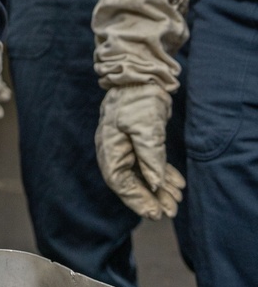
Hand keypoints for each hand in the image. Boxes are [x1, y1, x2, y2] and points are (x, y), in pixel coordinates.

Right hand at [96, 82, 184, 220]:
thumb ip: (150, 157)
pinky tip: (176, 183)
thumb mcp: (146, 128)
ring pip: (141, 174)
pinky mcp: (137, 141)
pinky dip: (161, 174)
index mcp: (109, 149)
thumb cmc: (138, 99)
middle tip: (171, 211)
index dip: (138, 200)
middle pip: (131, 182)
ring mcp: (125, 146)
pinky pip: (147, 163)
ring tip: (177, 199)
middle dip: (151, 198)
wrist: (140, 73)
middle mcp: (114, 150)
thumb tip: (154, 184)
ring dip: (159, 188)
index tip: (156, 213)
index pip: (121, 182)